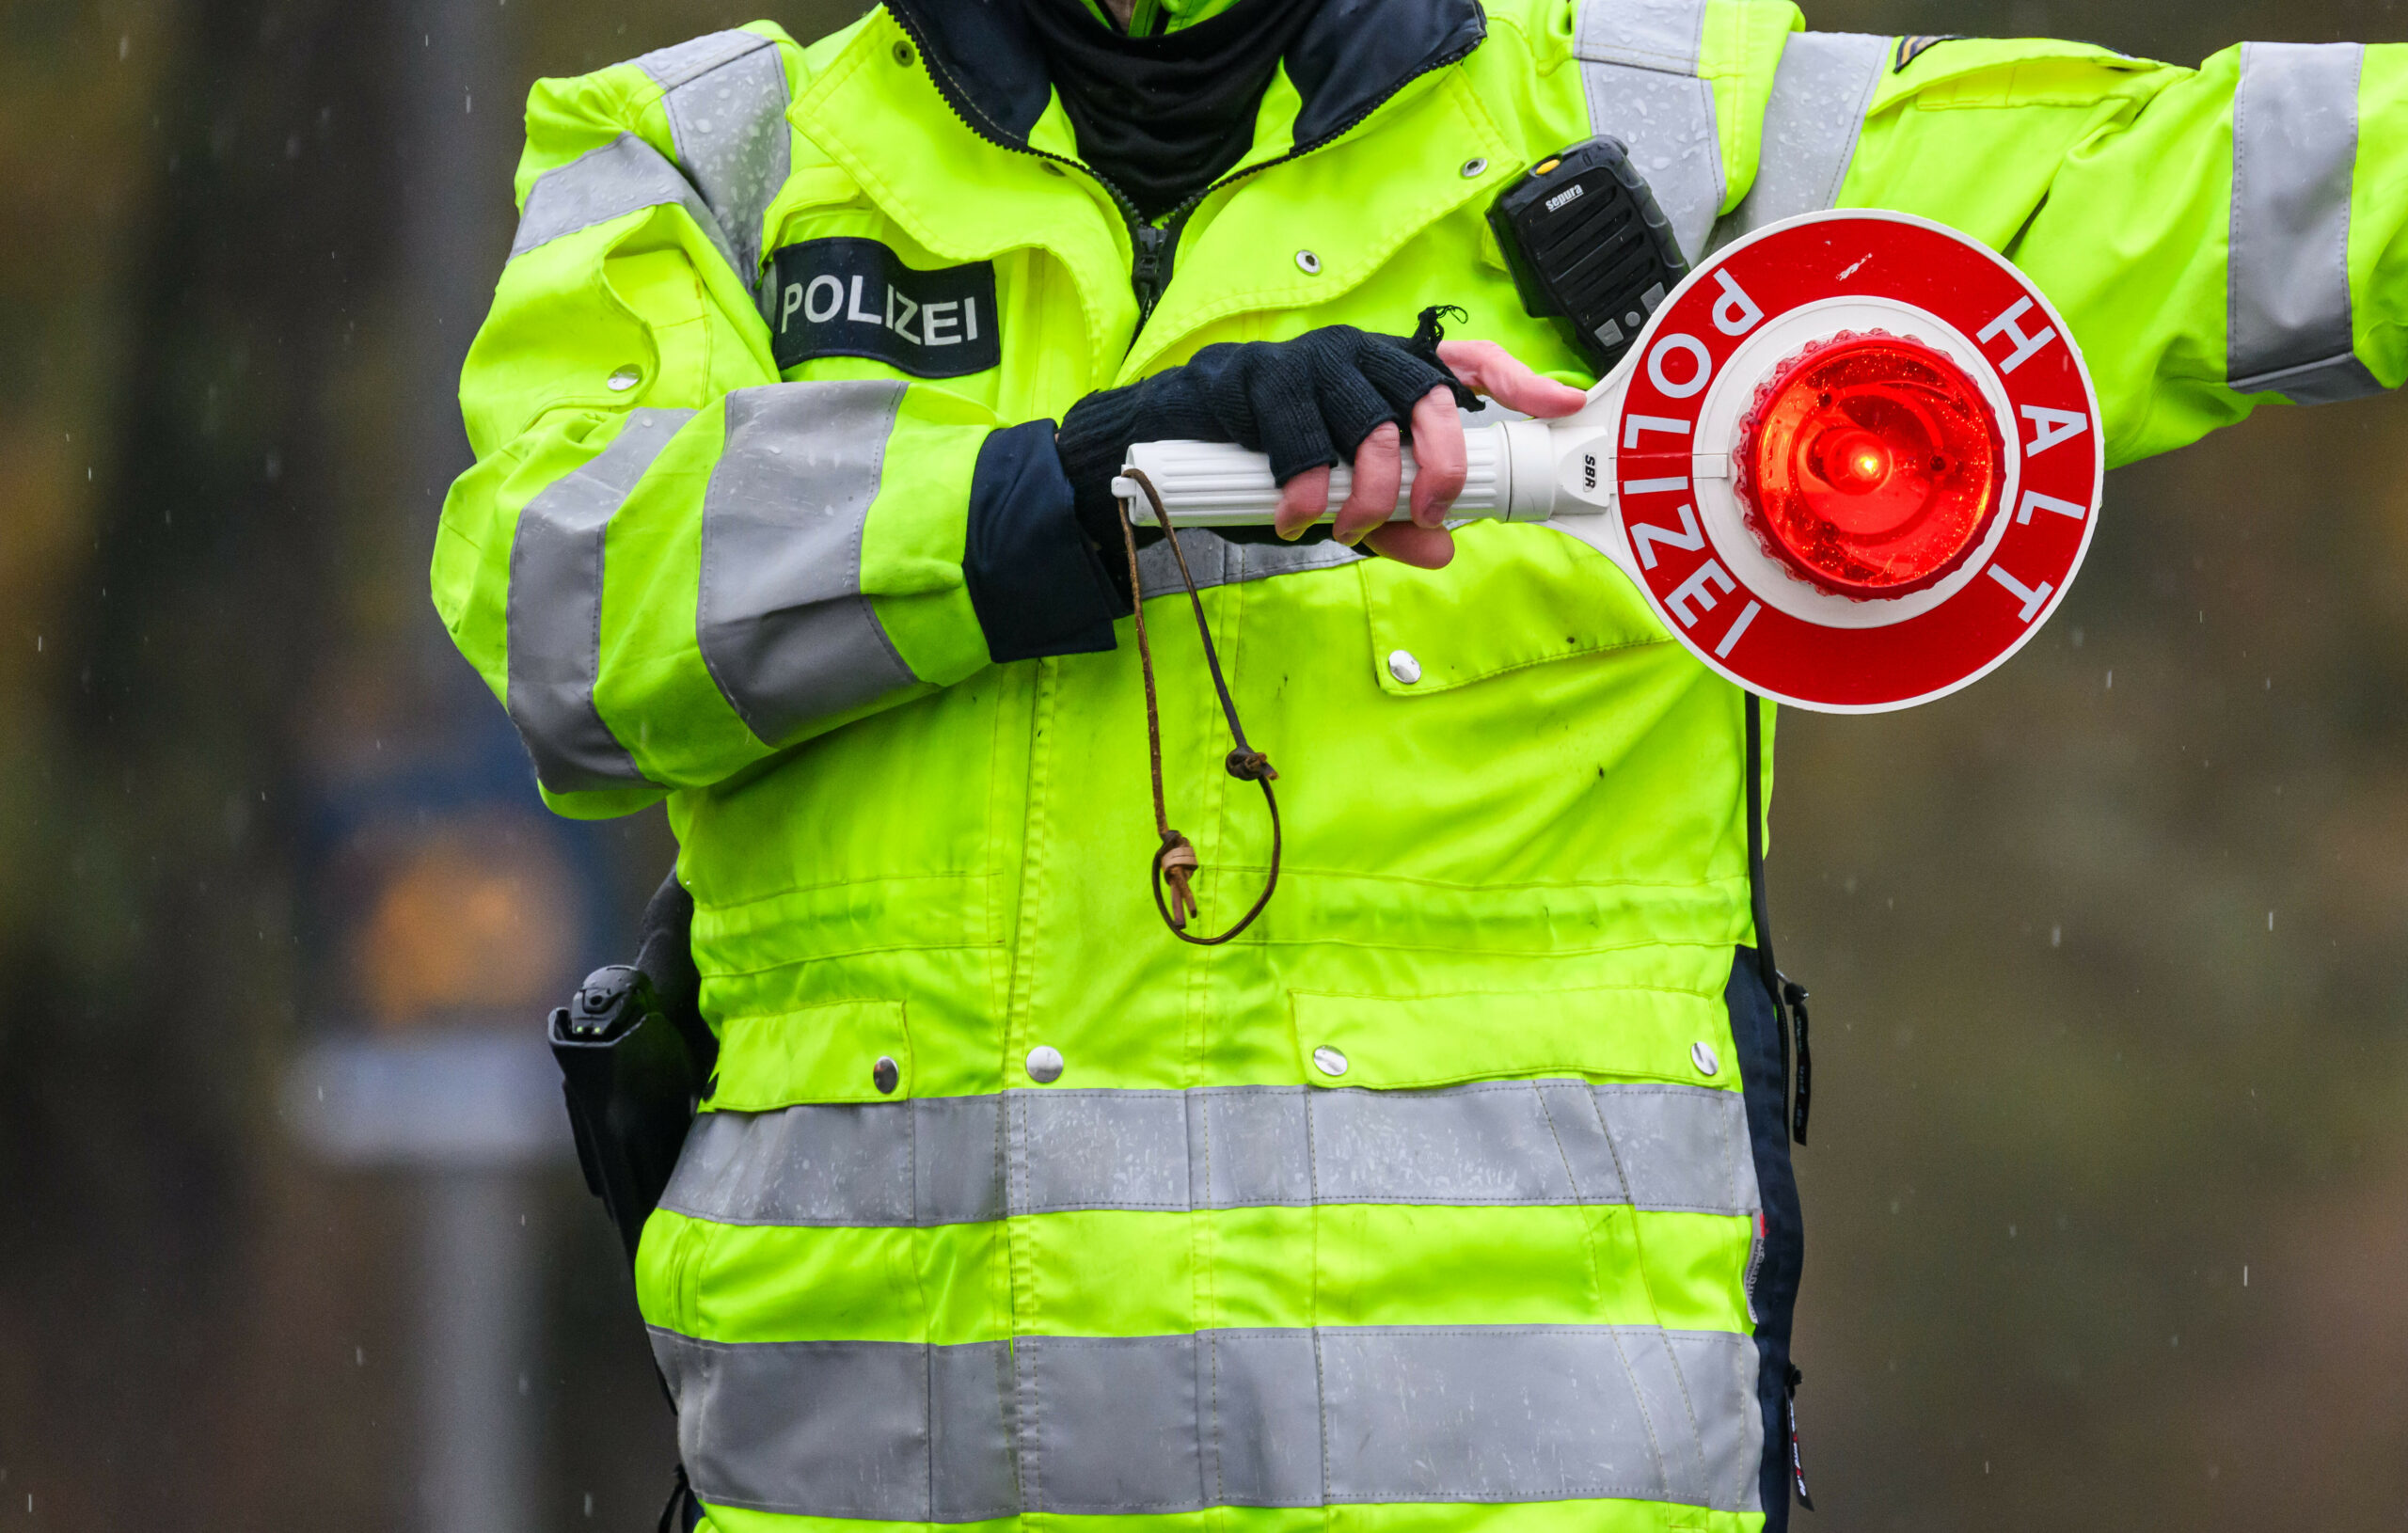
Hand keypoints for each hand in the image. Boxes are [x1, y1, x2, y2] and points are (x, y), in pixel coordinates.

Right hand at [1274, 340, 1588, 569]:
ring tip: (1347, 528)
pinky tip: (1293, 519)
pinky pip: (1302, 439)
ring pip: (1372, 426)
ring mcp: (1320, 362)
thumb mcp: (1350, 494)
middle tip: (1427, 513)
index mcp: (1396, 376)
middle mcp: (1368, 358)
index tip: (1560, 406)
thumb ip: (1397, 522)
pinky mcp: (1271, 378)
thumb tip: (1439, 550)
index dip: (1518, 381)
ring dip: (1368, 493)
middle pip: (1432, 399)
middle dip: (1441, 465)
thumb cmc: (1281, 450)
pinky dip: (1303, 492)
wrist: (1188, 421)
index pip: (1467, 362)